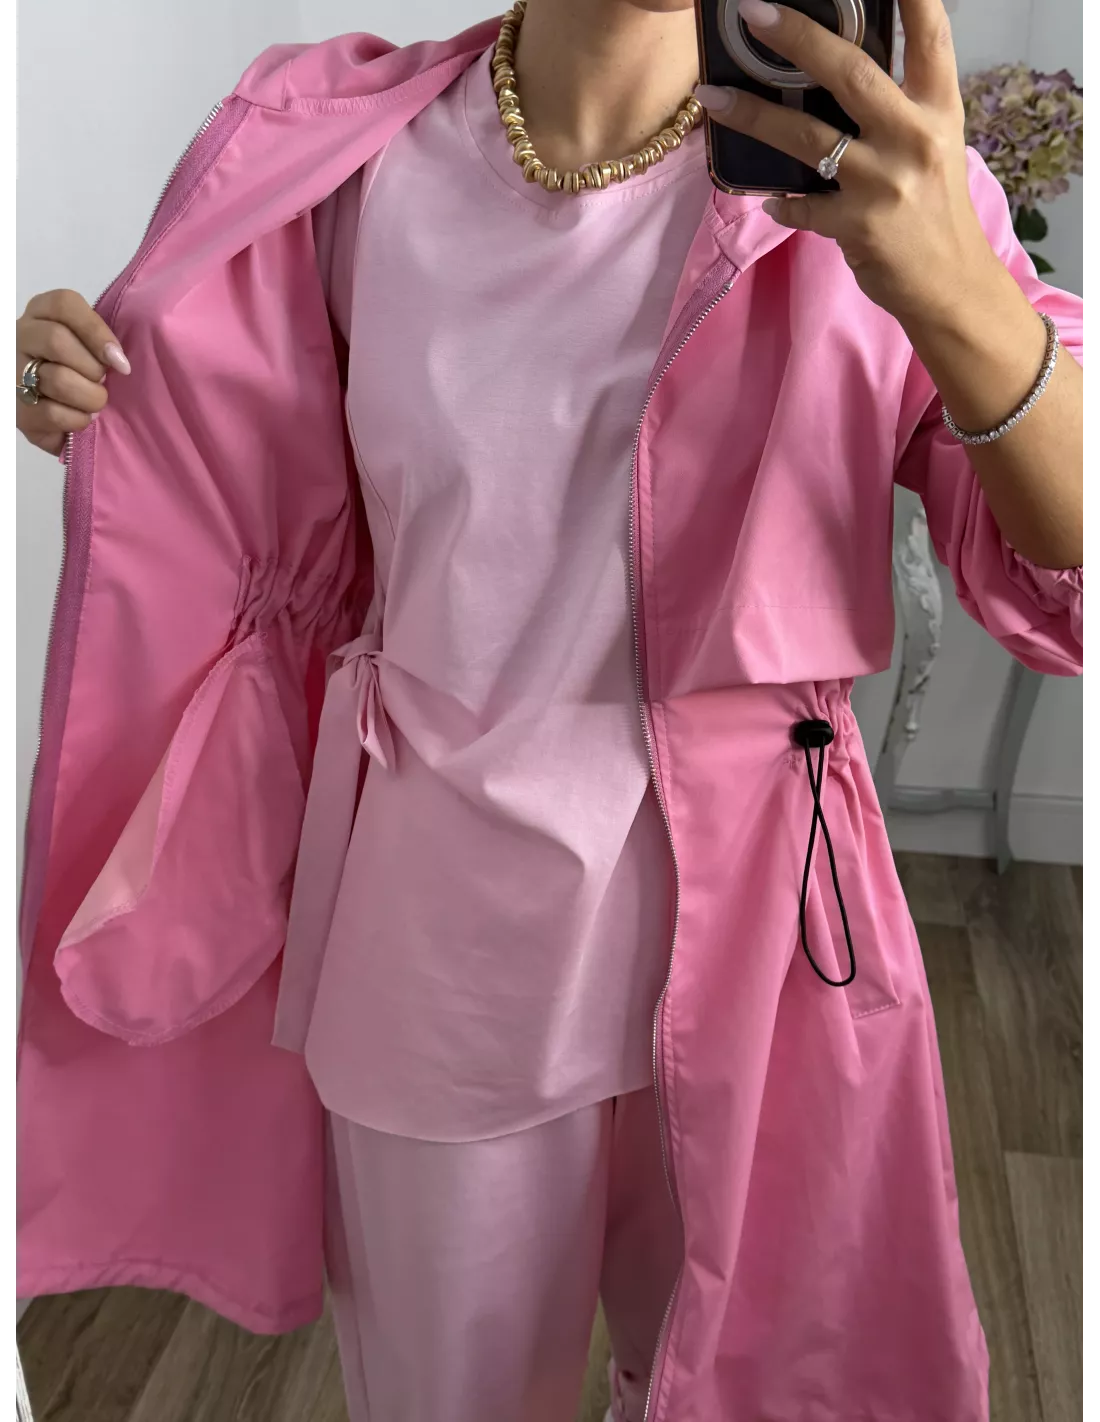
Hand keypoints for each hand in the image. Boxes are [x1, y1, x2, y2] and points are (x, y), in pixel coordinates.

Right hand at [16, 290, 129, 456]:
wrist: (60, 415)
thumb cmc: (83, 373)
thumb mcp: (91, 346)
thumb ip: (102, 340)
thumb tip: (120, 361)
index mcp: (42, 313)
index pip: (64, 304)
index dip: (96, 332)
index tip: (120, 361)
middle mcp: (21, 337)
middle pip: (56, 340)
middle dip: (92, 369)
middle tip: (101, 382)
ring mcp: (13, 372)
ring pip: (57, 379)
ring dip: (89, 397)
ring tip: (93, 403)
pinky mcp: (17, 410)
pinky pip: (53, 413)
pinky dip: (78, 420)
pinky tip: (80, 418)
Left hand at [695, 0, 1000, 323]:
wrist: (950, 285)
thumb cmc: (934, 210)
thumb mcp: (933, 146)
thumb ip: (897, 110)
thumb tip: (836, 73)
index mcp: (939, 109)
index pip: (930, 35)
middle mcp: (914, 137)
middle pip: (850, 72)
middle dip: (797, 37)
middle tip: (753, 13)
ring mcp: (884, 182)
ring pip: (807, 136)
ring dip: (753, 116)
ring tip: (712, 97)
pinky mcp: (858, 225)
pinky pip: (801, 205)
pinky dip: (782, 201)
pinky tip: (771, 198)